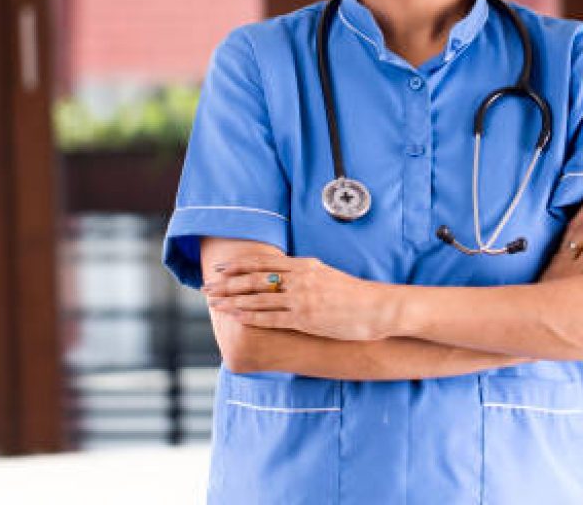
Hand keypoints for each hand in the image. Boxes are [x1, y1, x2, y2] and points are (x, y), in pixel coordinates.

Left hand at [201, 255, 387, 340]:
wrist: (376, 307)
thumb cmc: (352, 294)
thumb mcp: (325, 275)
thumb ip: (303, 274)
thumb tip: (284, 274)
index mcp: (304, 266)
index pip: (263, 262)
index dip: (238, 265)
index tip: (220, 268)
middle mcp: (299, 279)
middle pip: (254, 279)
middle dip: (227, 284)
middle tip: (206, 287)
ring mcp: (301, 300)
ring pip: (258, 298)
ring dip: (232, 301)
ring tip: (213, 304)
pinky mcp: (305, 319)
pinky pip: (271, 318)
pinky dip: (250, 317)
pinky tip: (235, 318)